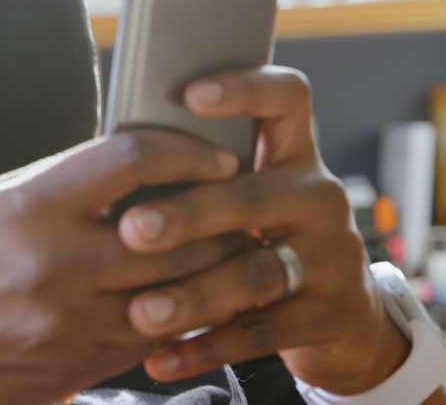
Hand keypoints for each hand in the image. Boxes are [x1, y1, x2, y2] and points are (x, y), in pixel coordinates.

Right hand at [0, 130, 256, 403]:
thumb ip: (55, 185)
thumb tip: (126, 164)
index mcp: (31, 208)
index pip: (132, 159)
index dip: (187, 150)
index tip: (214, 156)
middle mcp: (58, 264)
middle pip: (177, 230)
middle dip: (222, 213)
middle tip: (242, 203)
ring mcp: (74, 323)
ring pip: (181, 291)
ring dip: (218, 267)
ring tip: (231, 247)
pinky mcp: (82, 367)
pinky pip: (157, 337)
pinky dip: (184, 313)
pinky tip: (192, 296)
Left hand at [115, 65, 410, 394]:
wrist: (337, 313)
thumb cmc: (259, 237)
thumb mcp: (246, 196)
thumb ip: (200, 176)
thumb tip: (108, 162)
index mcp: (294, 154)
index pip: (286, 98)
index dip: (244, 87)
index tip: (189, 95)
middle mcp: (317, 196)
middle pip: (253, 196)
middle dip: (190, 214)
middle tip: (133, 229)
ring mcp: (330, 256)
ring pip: (255, 272)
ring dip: (193, 293)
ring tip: (140, 312)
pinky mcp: (328, 314)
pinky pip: (260, 333)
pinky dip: (205, 347)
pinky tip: (160, 358)